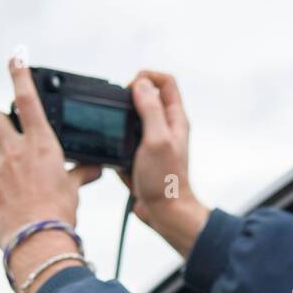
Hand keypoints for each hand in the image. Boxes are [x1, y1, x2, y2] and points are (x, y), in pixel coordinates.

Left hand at [0, 58, 101, 248]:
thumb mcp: (72, 189)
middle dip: (1, 120)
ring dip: (6, 160)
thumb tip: (92, 168)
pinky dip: (5, 186)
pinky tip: (18, 203)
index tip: (15, 59)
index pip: (28, 100)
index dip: (20, 76)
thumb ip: (79, 173)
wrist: (37, 243)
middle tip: (11, 133)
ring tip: (23, 184)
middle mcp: (15, 151)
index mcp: (41, 145)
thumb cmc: (60, 214)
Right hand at [119, 70, 209, 258]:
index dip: (146, 78)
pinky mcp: (142, 158)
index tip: (130, 89)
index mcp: (175, 119)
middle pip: (146, 98)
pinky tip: (119, 162)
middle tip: (118, 114)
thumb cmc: (166, 181)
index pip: (165, 82)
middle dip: (127, 102)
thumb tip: (141, 84)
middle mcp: (166, 128)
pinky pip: (124, 145)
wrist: (165, 214)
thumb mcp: (156, 140)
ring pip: (132, 123)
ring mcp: (154, 143)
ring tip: (118, 143)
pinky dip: (117, 150)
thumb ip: (150, 110)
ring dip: (120, 128)